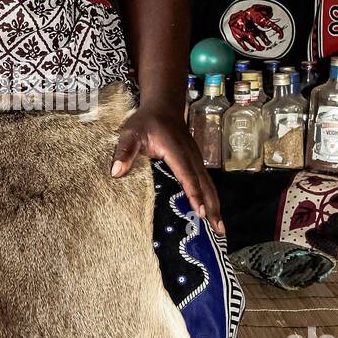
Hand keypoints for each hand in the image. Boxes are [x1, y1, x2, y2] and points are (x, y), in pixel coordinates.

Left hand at [110, 104, 224, 234]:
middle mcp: (191, 156)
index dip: (194, 194)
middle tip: (218, 229)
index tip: (200, 211)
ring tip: (220, 228)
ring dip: (215, 206)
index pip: (187, 175)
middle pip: (205, 184)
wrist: (163, 107)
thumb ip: (124, 151)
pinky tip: (212, 213)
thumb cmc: (145, 122)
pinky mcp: (196, 163)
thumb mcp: (130, 133)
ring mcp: (196, 159)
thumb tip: (116, 172)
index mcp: (176, 151)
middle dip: (212, 207)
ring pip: (209, 185)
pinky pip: (206, 183)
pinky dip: (211, 198)